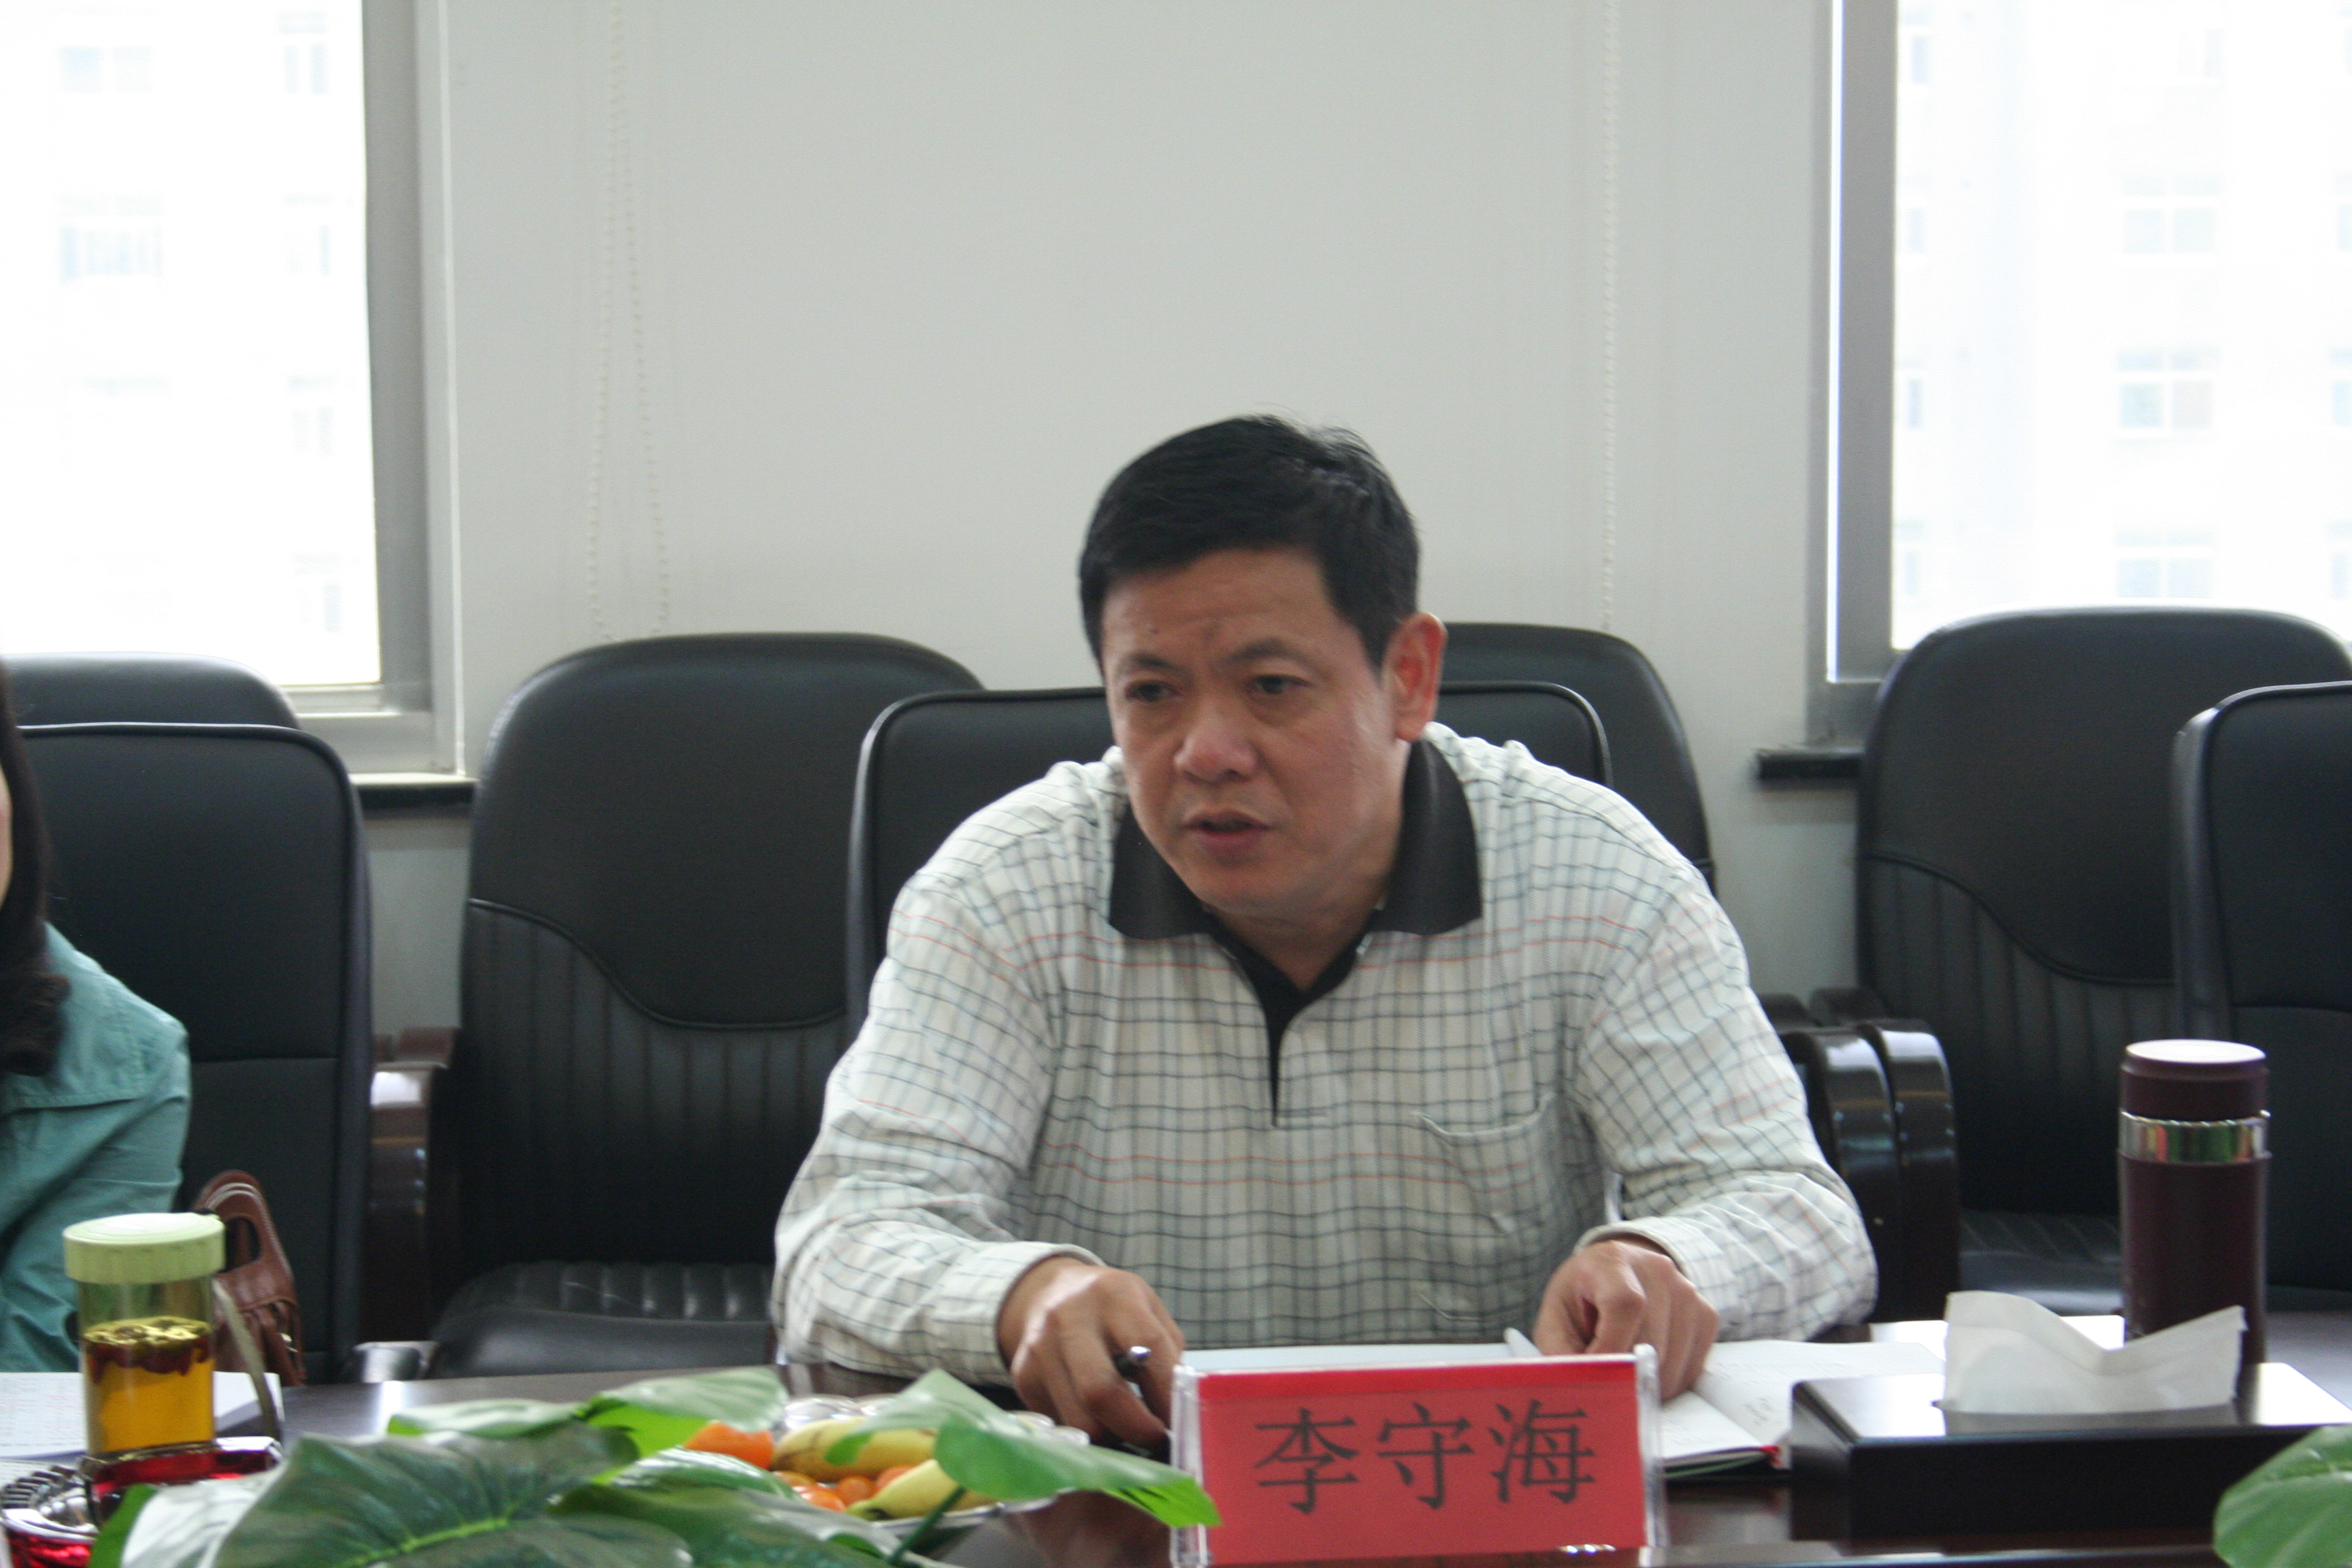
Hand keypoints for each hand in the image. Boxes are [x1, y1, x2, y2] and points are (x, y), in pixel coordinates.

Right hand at [996, 1256, 1184, 1446]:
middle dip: (1136, 1428)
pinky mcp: (1023, 1377)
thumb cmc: (1112, 1309)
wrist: (1050, 1293)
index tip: (1182, 1423)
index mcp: (1113, 1295)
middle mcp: (1069, 1318)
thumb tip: (1180, 1414)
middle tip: (1156, 1440)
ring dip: (1112, 1438)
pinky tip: (1100, 1421)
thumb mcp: (1148, 1311)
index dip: (1168, 1394)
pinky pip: (1060, 1423)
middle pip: (1100, 1392)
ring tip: (1129, 1433)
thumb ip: (1167, 1356)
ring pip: (1079, 1420)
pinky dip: (1087, 1433)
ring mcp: (1040, 1349)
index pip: (1148, 1348)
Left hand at [1531, 1237, 1718, 1396]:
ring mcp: (1688, 1292)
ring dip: (1644, 1384)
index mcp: (1613, 1262)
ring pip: (1672, 1364)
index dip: (1611, 1348)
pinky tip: (1645, 1366)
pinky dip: (1666, 1382)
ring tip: (1623, 1369)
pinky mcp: (1706, 1316)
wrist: (1617, 1275)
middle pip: (1650, 1342)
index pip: (1625, 1305)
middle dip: (1623, 1374)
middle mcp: (1658, 1271)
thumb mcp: (1557, 1318)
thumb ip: (1561, 1352)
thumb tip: (1577, 1393)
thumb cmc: (1583, 1299)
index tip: (1595, 1373)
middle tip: (1603, 1378)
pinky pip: (1691, 1369)